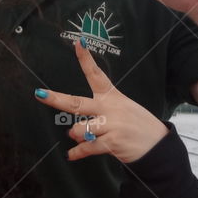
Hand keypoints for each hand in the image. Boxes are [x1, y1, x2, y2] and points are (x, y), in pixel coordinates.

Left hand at [34, 40, 167, 162]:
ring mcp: (112, 125)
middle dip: (55, 99)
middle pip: (76, 103)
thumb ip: (96, 117)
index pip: (96, 75)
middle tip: (39, 93)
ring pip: (79, 129)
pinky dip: (78, 152)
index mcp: (112, 97)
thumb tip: (72, 132)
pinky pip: (87, 148)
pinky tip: (72, 155)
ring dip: (78, 135)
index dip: (86, 59)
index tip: (78, 43)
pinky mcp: (113, 143)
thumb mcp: (123, 110)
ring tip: (84, 137)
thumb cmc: (137, 126)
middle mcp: (110, 109)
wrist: (158, 147)